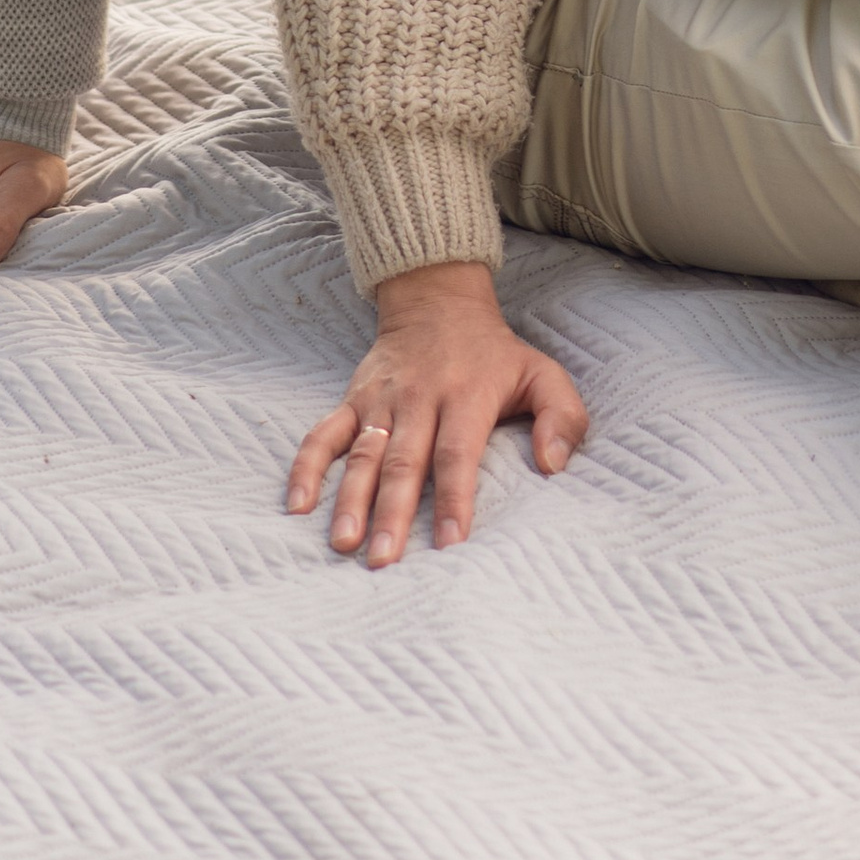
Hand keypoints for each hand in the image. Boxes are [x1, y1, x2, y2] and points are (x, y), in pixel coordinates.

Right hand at [285, 260, 587, 566]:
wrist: (437, 298)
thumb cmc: (495, 352)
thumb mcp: (543, 372)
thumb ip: (562, 417)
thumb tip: (553, 466)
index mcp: (466, 396)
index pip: (458, 454)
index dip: (453, 498)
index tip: (449, 544)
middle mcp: (419, 400)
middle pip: (404, 461)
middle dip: (392, 512)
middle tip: (384, 561)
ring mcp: (382, 400)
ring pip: (363, 454)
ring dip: (350, 498)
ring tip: (343, 543)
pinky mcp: (354, 398)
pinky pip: (325, 433)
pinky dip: (308, 466)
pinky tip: (297, 505)